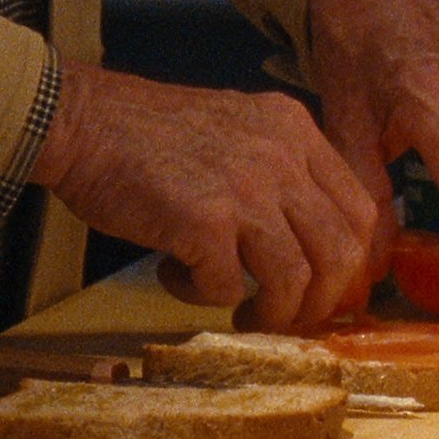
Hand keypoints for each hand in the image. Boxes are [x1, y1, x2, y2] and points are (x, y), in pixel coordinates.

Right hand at [27, 60, 389, 332]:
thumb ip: (276, 170)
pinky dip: (203, 295)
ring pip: (296, 280)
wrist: (79, 120)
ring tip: (239, 313)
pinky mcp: (205, 220)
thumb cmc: (145, 134)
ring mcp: (245, 187)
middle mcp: (280, 154)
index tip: (324, 291)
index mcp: (293, 128)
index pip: (358, 210)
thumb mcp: (234, 130)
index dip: (349, 264)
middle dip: (319, 302)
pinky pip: (228, 287)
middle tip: (288, 318)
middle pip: (341, 251)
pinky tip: (174, 275)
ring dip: (271, 313)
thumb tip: (308, 247)